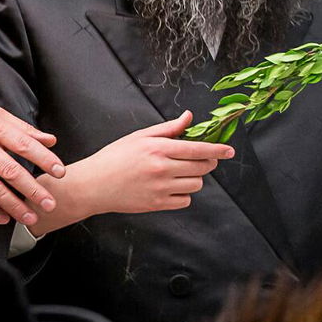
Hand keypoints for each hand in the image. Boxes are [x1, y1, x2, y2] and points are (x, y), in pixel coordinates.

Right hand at [0, 93, 65, 226]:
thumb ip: (23, 128)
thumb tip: (49, 139)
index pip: (25, 145)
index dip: (45, 159)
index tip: (59, 172)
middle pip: (11, 172)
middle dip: (33, 190)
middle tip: (49, 203)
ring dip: (13, 205)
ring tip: (29, 216)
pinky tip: (2, 217)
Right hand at [34, 112, 232, 232]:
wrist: (92, 185)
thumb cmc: (115, 157)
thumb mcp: (140, 136)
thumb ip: (168, 128)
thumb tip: (190, 117)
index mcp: (158, 148)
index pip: (198, 149)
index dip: (218, 149)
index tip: (230, 151)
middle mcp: (161, 168)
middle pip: (202, 167)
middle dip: (207, 163)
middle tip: (200, 160)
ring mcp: (159, 188)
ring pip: (196, 184)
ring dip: (194, 178)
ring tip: (179, 173)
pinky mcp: (156, 204)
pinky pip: (185, 200)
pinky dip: (183, 194)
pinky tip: (171, 187)